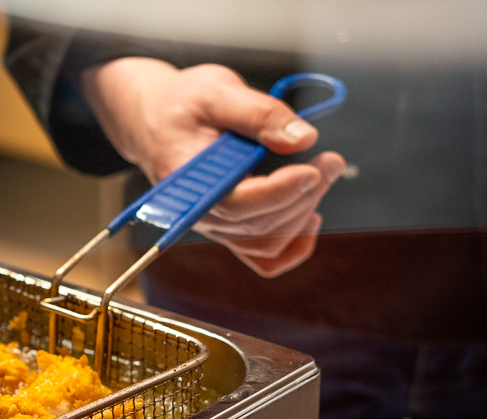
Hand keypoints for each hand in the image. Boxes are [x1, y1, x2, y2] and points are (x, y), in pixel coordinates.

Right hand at [80, 57, 345, 277]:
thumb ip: (260, 114)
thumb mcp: (218, 92)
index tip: (313, 171)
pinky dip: (293, 245)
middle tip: (330, 160)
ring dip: (303, 212)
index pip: (236, 203)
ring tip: (324, 173)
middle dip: (303, 193)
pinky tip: (310, 216)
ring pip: (267, 241)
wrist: (156, 119)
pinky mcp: (230, 229)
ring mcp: (215, 226)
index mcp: (188, 180)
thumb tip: (303, 138)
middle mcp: (199, 212)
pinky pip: (263, 257)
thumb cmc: (182, 104)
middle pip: (259, 223)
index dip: (279, 192)